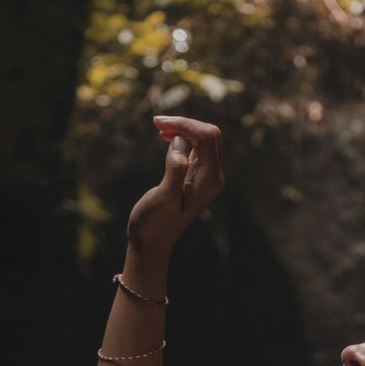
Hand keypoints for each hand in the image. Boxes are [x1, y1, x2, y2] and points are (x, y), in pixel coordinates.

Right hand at [126, 115, 225, 256]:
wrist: (151, 242)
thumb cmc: (155, 223)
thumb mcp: (164, 198)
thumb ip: (175, 169)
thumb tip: (180, 143)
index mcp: (210, 180)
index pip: (207, 136)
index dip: (185, 125)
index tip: (160, 124)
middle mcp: (213, 178)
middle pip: (209, 134)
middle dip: (184, 124)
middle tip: (156, 123)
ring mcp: (205, 177)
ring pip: (202, 139)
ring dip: (182, 128)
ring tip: (159, 127)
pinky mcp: (194, 177)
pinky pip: (195, 148)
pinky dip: (181, 138)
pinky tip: (165, 137)